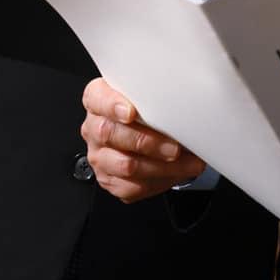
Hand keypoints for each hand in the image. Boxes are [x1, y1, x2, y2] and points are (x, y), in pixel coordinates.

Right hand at [81, 77, 204, 201]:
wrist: (150, 132)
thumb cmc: (149, 108)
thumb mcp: (150, 92)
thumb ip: (156, 92)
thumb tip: (184, 100)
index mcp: (98, 99)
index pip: (97, 99)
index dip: (112, 106)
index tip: (131, 112)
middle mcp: (94, 127)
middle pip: (110, 134)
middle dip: (147, 141)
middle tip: (174, 146)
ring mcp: (99, 155)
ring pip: (124, 164)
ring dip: (160, 165)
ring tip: (185, 161)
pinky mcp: (109, 179)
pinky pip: (131, 187)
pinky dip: (159, 180)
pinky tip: (177, 172)